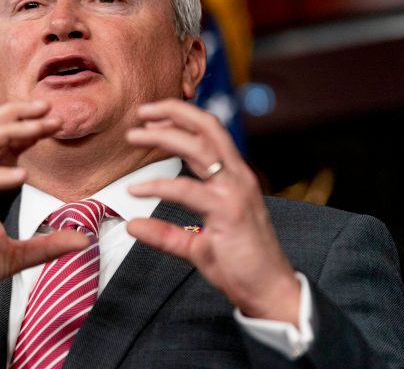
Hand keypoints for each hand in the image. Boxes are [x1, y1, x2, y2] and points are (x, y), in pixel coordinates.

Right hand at [0, 101, 88, 313]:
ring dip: (8, 132)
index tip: (56, 121)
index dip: (27, 130)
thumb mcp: (14, 256)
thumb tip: (83, 240)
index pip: (2, 145)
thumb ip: (47, 245)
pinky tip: (21, 175)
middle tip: (49, 108)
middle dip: (18, 116)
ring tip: (38, 127)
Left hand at [125, 98, 300, 324]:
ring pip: (199, 147)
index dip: (182, 118)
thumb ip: (165, 233)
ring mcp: (235, 191)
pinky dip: (158, 186)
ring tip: (134, 136)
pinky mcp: (229, 210)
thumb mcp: (195, 245)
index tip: (151, 119)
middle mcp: (237, 176)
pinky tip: (136, 189)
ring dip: (163, 136)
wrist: (269, 292)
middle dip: (173, 111)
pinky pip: (188, 190)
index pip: (210, 133)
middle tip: (140, 112)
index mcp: (233, 177)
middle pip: (207, 127)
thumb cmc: (239, 265)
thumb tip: (133, 226)